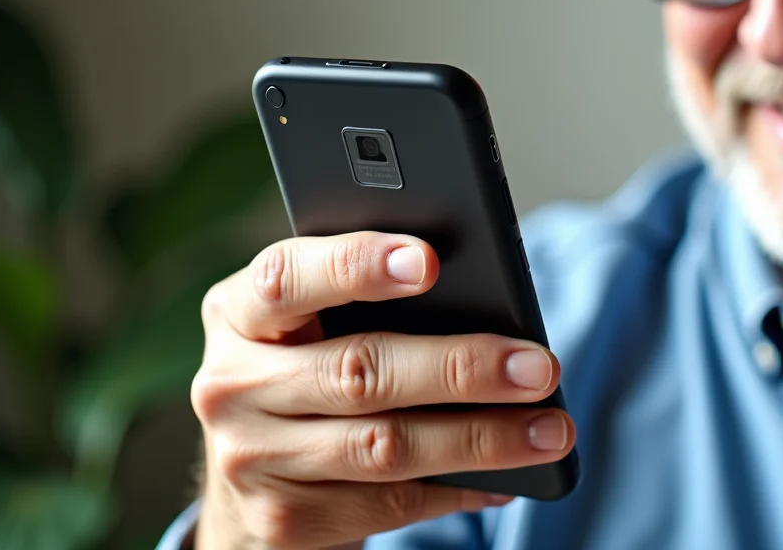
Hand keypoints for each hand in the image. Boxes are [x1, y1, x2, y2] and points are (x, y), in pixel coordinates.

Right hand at [190, 232, 574, 548]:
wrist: (249, 475)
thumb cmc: (310, 366)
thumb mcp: (315, 323)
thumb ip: (368, 302)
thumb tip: (490, 301)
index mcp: (238, 312)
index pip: (287, 277)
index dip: (356, 266)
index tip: (429, 260)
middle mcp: (230, 384)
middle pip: (358, 370)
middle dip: (460, 367)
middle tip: (539, 366)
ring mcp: (250, 459)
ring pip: (385, 447)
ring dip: (482, 439)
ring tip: (551, 429)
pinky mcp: (284, 521)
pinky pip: (391, 503)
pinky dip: (461, 488)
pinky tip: (510, 476)